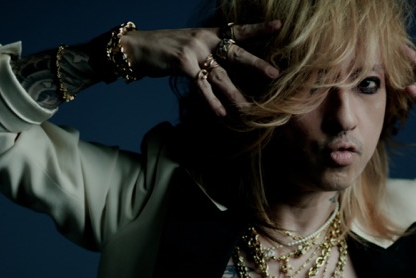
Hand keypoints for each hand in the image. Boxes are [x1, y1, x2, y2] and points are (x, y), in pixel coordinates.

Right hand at [123, 21, 281, 115]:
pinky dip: (211, 101)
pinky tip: (221, 113)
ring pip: (220, 75)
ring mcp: (194, 51)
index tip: (279, 26)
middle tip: (275, 73)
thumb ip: (209, 53)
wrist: (136, 47)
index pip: (238, 30)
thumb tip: (226, 71)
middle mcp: (205, 39)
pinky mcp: (182, 63)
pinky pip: (201, 86)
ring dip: (235, 94)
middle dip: (256, 64)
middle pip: (236, 53)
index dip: (258, 28)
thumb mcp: (190, 45)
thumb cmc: (165, 50)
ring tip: (249, 109)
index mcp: (209, 33)